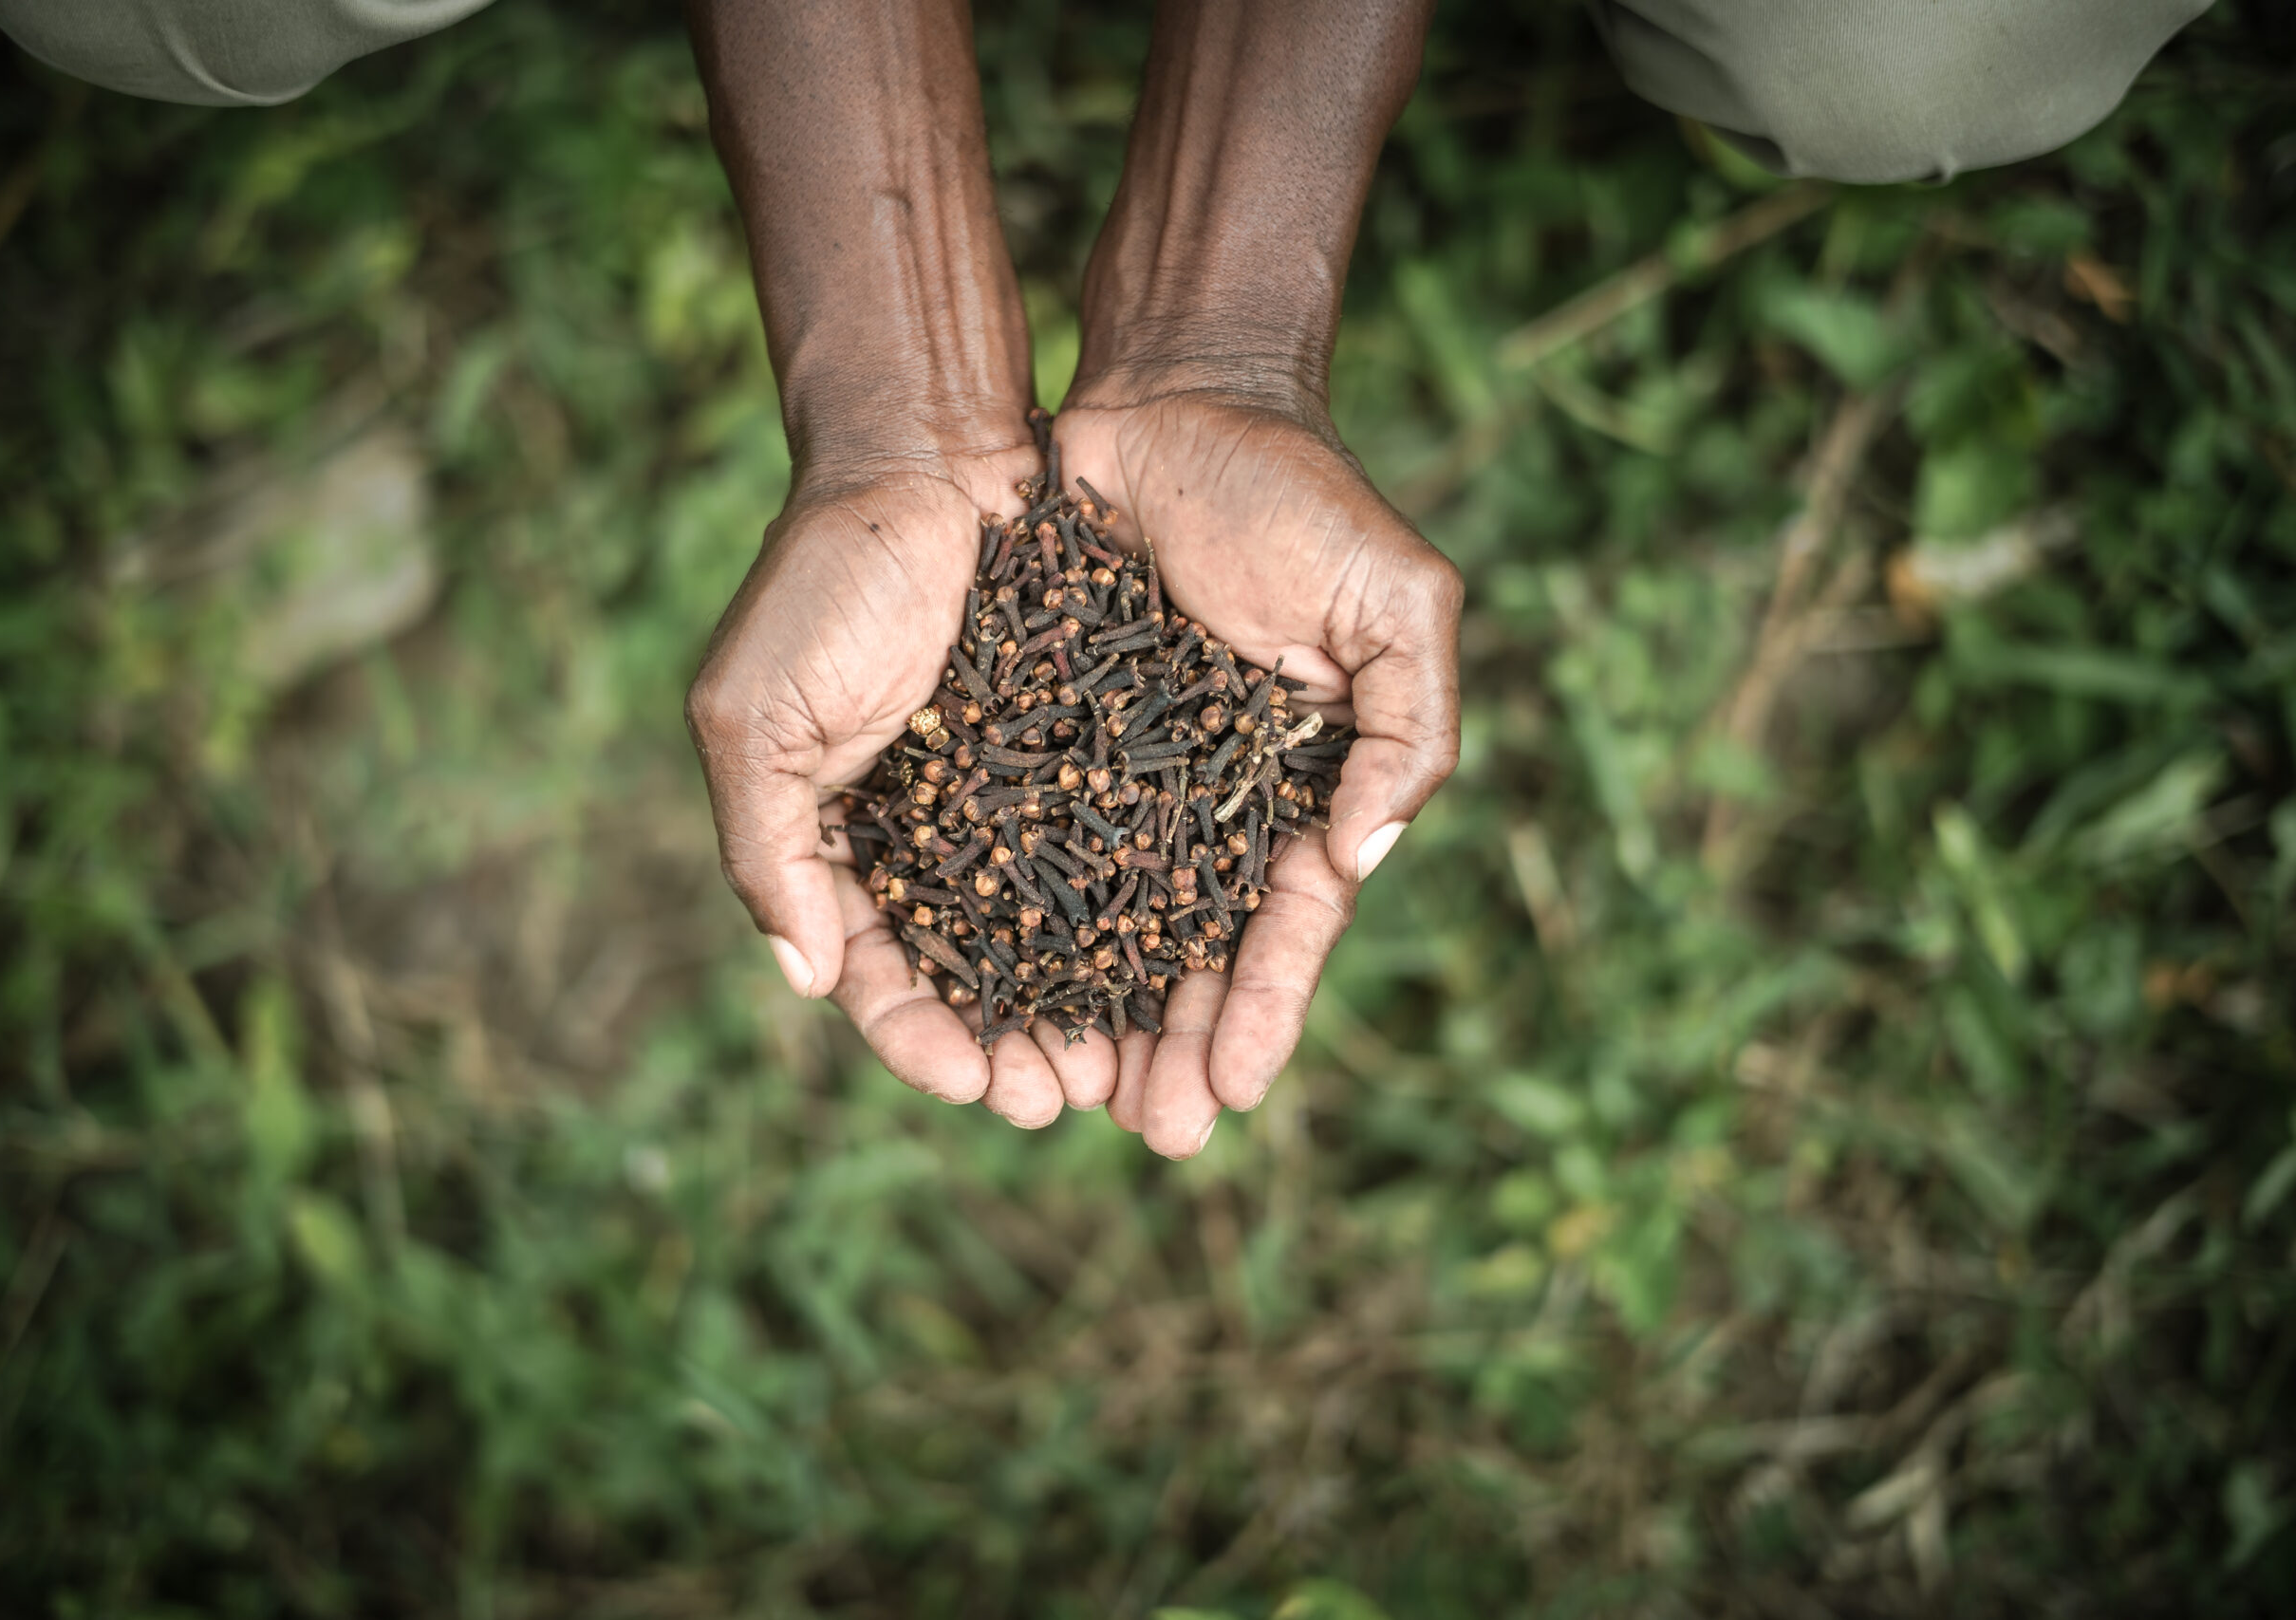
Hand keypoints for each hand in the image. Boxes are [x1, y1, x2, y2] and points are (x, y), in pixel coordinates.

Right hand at [685, 440, 1133, 1128]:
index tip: (973, 1085)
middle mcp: (936, 841)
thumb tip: (806, 979)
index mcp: (844, 845)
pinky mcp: (1095, 757)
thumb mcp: (756, 716)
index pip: (878, 975)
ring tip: (1136, 1074)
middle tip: (1069, 1105)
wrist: (932, 457)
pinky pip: (1127, 856)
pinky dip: (1148, 923)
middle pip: (980, 981)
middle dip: (1020, 1053)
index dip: (919, 1039)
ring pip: (1061, 938)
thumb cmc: (825, 582)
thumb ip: (768, 847)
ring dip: (1093, 1015)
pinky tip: (1184, 971)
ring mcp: (1017, 803)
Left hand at [1053, 384, 1462, 1155]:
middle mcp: (1208, 803)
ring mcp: (1119, 777)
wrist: (1175, 397)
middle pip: (1191, 952)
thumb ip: (1405, 727)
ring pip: (1097, 923)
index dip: (1265, 1009)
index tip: (1232, 1093)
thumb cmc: (1301, 496)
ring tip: (1053, 1100)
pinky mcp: (1037, 739)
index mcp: (1299, 789)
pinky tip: (976, 990)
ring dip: (1085, 1016)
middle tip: (1149, 1136)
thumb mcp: (1397, 600)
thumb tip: (1361, 859)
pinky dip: (997, 919)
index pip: (1288, 924)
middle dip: (1174, 1048)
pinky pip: (1011, 842)